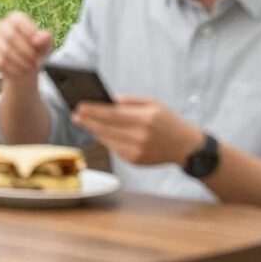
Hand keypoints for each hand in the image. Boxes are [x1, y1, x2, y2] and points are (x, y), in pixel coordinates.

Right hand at [0, 12, 52, 82]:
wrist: (26, 69)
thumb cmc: (36, 52)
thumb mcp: (45, 45)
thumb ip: (45, 39)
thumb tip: (38, 39)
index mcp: (15, 19)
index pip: (17, 20)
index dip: (28, 32)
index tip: (37, 45)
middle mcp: (1, 26)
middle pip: (10, 35)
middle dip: (26, 51)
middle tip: (35, 61)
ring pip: (4, 50)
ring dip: (20, 61)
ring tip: (29, 67)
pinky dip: (13, 69)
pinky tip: (20, 71)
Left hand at [73, 97, 202, 167]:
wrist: (185, 146)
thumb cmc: (167, 120)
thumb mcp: (153, 104)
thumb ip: (131, 101)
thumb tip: (109, 100)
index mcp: (145, 119)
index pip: (112, 115)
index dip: (94, 111)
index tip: (79, 106)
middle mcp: (141, 137)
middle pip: (107, 128)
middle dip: (88, 121)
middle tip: (75, 115)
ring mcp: (138, 151)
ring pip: (108, 140)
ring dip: (94, 131)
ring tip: (84, 122)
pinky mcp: (136, 161)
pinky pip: (115, 149)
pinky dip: (106, 140)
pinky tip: (99, 133)